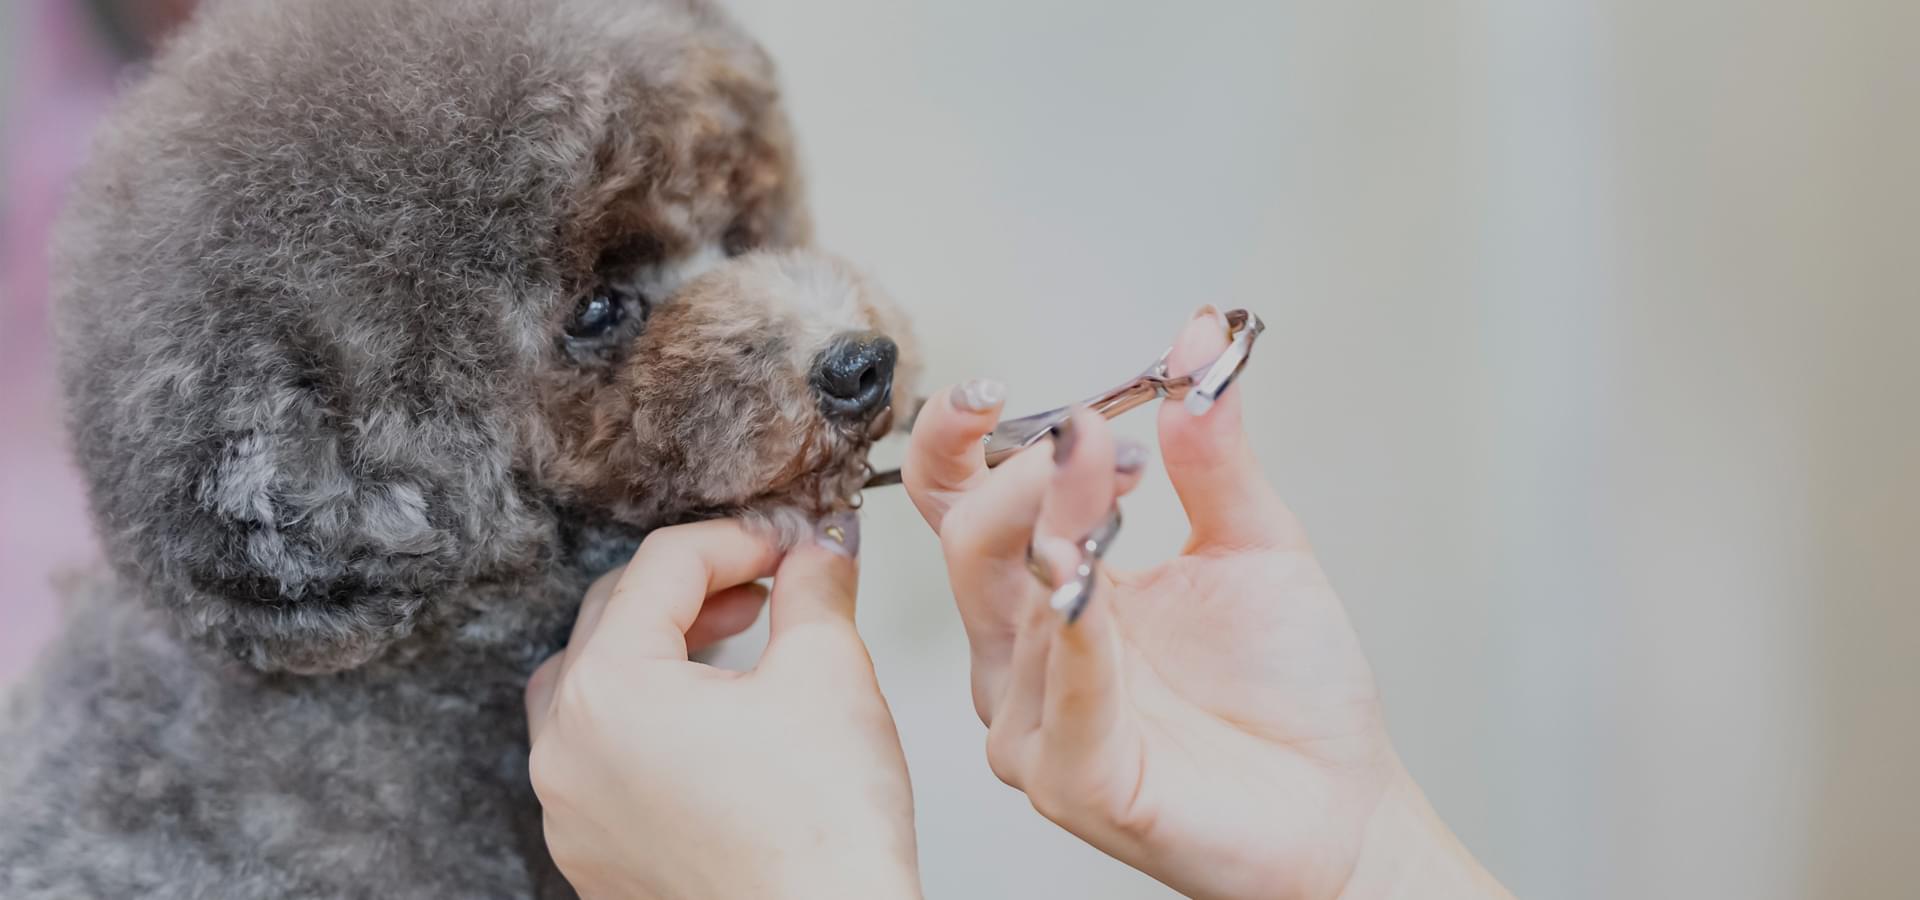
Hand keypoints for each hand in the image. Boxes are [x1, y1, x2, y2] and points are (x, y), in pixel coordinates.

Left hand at [524, 517, 921, 899]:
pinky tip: (712, 728)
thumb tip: (816, 551)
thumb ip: (813, 588)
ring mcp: (569, 812)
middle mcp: (564, 751)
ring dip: (657, 651)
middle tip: (766, 585)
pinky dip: (645, 723)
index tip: (789, 545)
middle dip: (695, 590)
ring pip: (591, 690)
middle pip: (612, 619)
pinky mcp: (593, 856)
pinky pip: (599, 760)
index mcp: (607, 690)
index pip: (663, 566)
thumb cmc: (823, 835)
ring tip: (731, 649)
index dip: (738, 539)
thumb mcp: (830, 672)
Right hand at [905, 308, 1509, 899]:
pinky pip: (1060, 696)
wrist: (1342, 802)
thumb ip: (1211, 449)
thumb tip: (1198, 339)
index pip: (956, 502)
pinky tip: (1092, 582)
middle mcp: (1021, 652)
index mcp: (1047, 586)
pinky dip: (1077, 634)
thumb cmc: (1288, 688)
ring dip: (1062, 531)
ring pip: (1009, 606)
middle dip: (1027, 476)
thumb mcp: (1252, 541)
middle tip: (1097, 435)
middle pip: (968, 540)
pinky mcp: (1070, 781)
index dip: (951, 442)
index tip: (991, 391)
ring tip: (1129, 481)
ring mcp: (1033, 722)